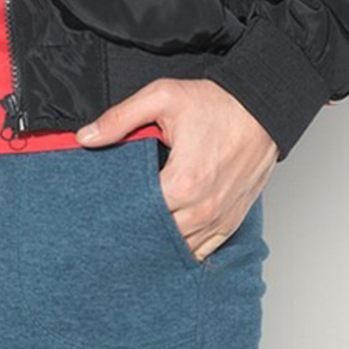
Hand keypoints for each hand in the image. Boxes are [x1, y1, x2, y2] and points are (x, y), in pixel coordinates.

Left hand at [76, 79, 276, 261]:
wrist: (263, 110)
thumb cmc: (216, 103)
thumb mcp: (162, 98)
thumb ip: (120, 118)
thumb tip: (85, 137)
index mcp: (183, 182)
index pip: (138, 214)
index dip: (117, 213)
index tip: (101, 210)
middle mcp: (203, 208)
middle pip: (157, 237)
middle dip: (134, 231)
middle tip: (110, 226)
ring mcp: (219, 218)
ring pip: (180, 249)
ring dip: (158, 244)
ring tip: (135, 235)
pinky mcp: (231, 221)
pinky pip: (203, 251)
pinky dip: (184, 250)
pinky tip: (166, 245)